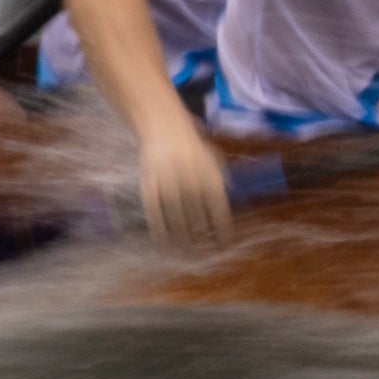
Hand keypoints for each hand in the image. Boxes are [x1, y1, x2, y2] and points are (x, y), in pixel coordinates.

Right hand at [136, 117, 234, 250]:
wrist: (165, 130)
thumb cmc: (194, 149)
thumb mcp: (214, 161)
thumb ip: (221, 183)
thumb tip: (228, 210)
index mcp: (210, 176)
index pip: (219, 210)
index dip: (222, 230)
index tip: (224, 244)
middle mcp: (190, 181)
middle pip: (197, 218)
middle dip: (202, 237)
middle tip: (203, 249)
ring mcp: (168, 184)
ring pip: (176, 218)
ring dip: (181, 237)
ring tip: (186, 247)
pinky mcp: (149, 185)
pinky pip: (154, 212)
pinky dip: (159, 228)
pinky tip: (164, 239)